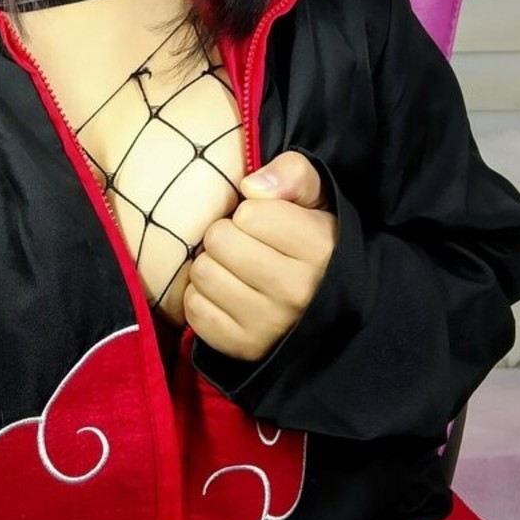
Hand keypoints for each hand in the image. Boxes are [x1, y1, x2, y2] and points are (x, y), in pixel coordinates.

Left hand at [182, 151, 337, 361]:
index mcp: (320, 249)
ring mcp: (271, 324)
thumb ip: (291, 173)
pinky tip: (226, 294)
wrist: (324, 305)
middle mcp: (298, 291)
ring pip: (203, 273)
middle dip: (226, 236)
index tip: (264, 224)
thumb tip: (250, 186)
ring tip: (234, 269)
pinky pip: (195, 309)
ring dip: (212, 265)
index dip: (249, 212)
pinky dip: (203, 298)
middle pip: (219, 241)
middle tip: (244, 245)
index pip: (248, 214)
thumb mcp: (315, 197)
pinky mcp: (245, 346)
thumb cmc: (311, 240)